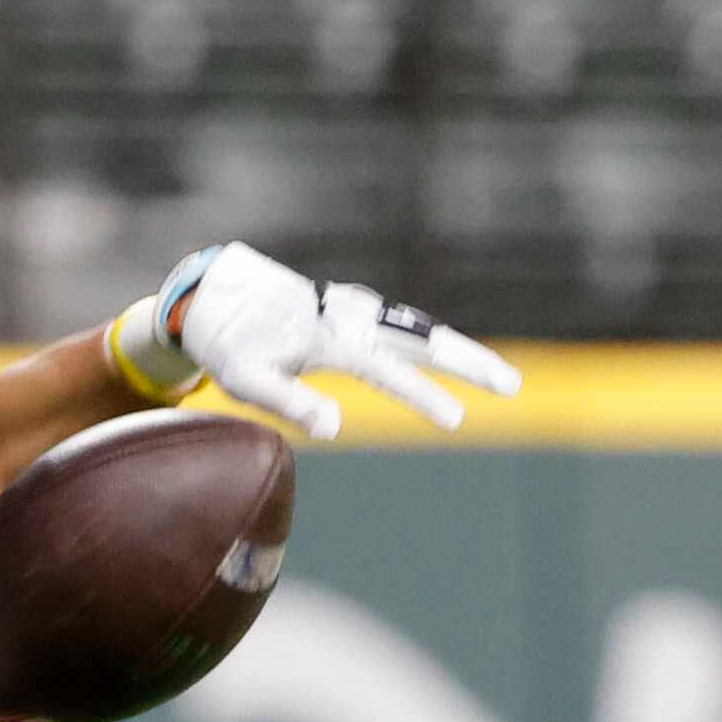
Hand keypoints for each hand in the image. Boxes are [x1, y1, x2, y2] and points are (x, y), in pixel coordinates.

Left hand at [110, 241, 522, 438]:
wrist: (209, 295)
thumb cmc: (225, 345)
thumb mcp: (245, 381)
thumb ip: (290, 402)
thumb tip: (335, 427)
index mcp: (324, 337)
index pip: (385, 370)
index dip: (422, 396)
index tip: (457, 420)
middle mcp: (346, 317)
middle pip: (419, 339)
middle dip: (467, 362)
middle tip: (511, 386)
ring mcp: (349, 308)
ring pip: (413, 327)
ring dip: (454, 348)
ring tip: (494, 373)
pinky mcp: (346, 306)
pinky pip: (395, 322)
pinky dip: (426, 336)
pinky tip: (443, 351)